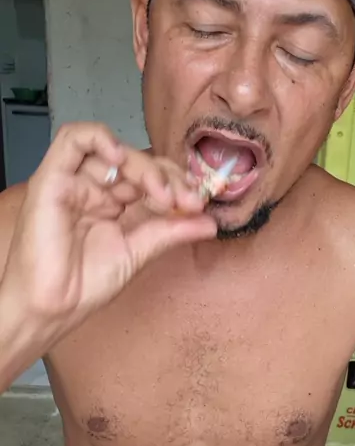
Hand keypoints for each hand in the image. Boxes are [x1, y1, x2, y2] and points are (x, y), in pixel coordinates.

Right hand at [2, 122, 215, 336]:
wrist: (52, 307)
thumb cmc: (85, 285)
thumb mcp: (139, 253)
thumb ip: (172, 233)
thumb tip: (210, 222)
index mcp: (117, 206)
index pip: (153, 178)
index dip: (179, 185)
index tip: (199, 205)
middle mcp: (96, 189)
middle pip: (138, 162)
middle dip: (170, 178)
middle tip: (188, 201)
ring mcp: (75, 182)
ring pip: (114, 150)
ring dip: (144, 166)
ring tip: (162, 194)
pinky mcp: (52, 178)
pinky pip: (73, 139)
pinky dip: (100, 138)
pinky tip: (121, 158)